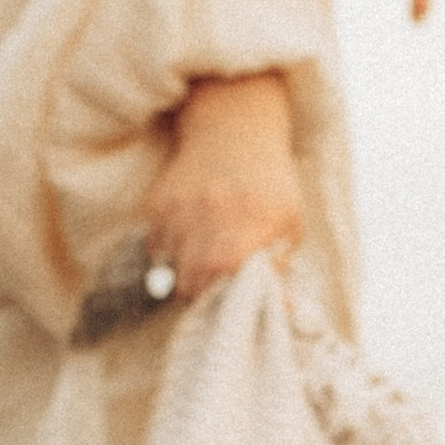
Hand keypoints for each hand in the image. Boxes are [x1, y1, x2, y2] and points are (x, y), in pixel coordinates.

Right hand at [143, 71, 302, 297]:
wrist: (233, 133)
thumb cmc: (269, 187)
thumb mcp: (289, 226)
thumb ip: (280, 269)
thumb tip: (283, 311)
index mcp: (249, 221)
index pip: (222, 274)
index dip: (222, 297)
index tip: (229, 303)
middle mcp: (210, 214)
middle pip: (190, 281)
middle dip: (201, 295)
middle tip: (215, 290)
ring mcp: (179, 209)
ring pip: (169, 270)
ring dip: (184, 275)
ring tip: (203, 262)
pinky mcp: (157, 205)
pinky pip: (155, 250)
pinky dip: (169, 256)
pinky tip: (189, 241)